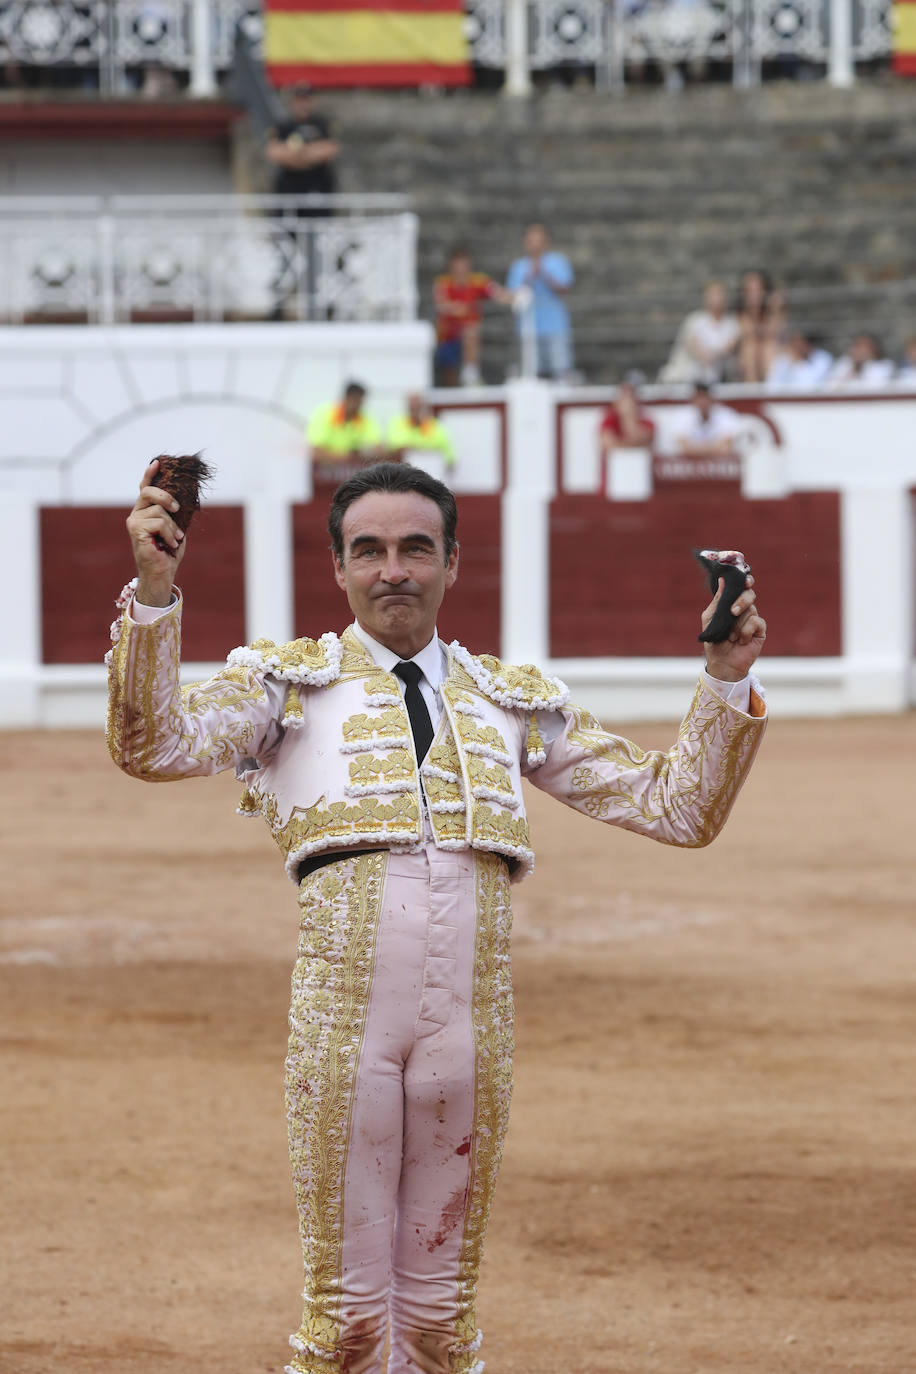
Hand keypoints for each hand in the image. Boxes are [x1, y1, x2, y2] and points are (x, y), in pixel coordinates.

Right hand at [125, 458, 185, 606]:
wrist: (162, 573)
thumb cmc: (169, 552)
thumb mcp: (176, 528)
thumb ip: (175, 513)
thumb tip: (186, 498)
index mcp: (145, 511)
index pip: (145, 488)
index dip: (150, 474)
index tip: (157, 463)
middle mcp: (136, 514)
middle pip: (148, 492)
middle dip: (166, 496)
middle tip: (178, 508)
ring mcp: (134, 521)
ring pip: (159, 510)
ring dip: (173, 526)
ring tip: (175, 539)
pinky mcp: (136, 530)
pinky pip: (159, 522)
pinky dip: (169, 533)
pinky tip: (170, 544)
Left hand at [702, 575, 765, 680]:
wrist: (721, 663)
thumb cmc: (714, 641)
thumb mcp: (710, 618)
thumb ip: (718, 600)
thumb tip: (723, 580)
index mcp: (731, 604)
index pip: (741, 588)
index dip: (744, 581)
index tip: (745, 580)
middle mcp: (744, 609)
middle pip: (749, 594)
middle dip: (741, 601)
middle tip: (732, 612)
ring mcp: (752, 619)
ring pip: (751, 609)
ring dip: (738, 624)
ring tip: (731, 637)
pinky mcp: (760, 630)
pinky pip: (757, 621)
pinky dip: (746, 630)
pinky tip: (741, 640)